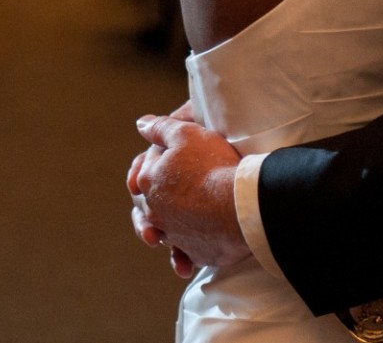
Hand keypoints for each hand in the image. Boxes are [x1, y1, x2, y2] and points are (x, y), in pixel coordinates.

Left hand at [128, 101, 200, 276]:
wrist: (241, 204)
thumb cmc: (213, 166)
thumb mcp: (185, 133)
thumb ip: (161, 128)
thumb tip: (142, 125)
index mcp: (148, 182)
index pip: (142, 174)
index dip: (153, 166)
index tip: (164, 165)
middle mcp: (155, 212)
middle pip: (150, 206)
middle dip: (156, 202)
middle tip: (169, 196)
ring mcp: (174, 234)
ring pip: (166, 233)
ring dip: (167, 234)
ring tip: (174, 234)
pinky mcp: (196, 252)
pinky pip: (187, 253)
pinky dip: (186, 255)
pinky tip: (190, 258)